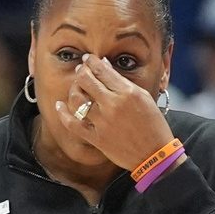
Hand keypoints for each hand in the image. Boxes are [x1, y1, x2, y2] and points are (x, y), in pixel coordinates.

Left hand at [57, 54, 174, 168]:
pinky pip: (73, 124)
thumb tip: (105, 67)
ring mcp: (102, 122)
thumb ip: (123, 82)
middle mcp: (113, 105)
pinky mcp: (96, 138)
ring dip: (73, 89)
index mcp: (127, 93)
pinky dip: (63, 113)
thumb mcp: (144, 97)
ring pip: (77, 99)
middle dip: (81, 72)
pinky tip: (59, 105)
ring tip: (76, 86)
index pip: (102, 70)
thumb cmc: (153, 125)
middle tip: (81, 70)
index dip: (92, 62)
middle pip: (86, 81)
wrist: (155, 154)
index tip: (88, 59)